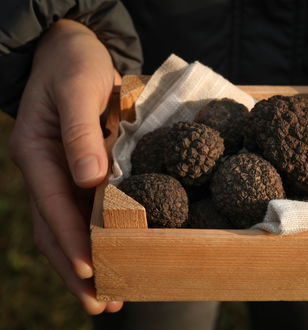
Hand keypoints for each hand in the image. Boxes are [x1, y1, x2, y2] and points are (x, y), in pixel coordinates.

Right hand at [8, 19, 122, 313]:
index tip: (93, 270)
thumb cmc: (73, 64)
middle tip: (100, 304)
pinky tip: (114, 255)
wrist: (72, 48)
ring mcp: (61, 174)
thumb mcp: (77, 89)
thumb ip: (79, 133)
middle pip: (56, 230)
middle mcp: (46, 171)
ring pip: (68, 228)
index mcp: (37, 155)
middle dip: (76, 269)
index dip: (73, 242)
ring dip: (86, 263)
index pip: (54, 208)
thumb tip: (89, 179)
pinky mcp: (79, 170)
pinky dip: (95, 239)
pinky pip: (83, 213)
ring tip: (108, 296)